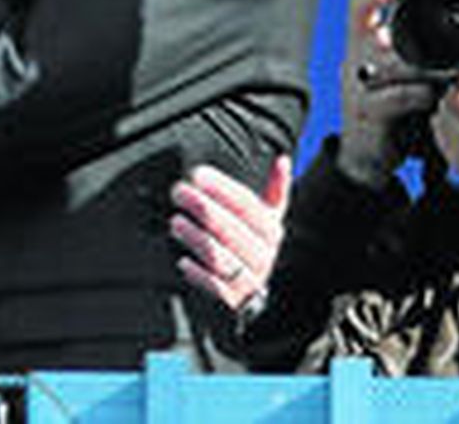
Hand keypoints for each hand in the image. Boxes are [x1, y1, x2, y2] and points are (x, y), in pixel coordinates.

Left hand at [169, 156, 289, 312]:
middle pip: (230, 227)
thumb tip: (283, 159)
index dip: (221, 187)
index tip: (197, 174)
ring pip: (220, 256)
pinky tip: (183, 262)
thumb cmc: (254, 244)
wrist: (255, 293)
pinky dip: (199, 274)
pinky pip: (216, 286)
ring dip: (196, 237)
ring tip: (175, 222)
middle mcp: (264, 254)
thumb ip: (276, 190)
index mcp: (272, 230)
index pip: (247, 204)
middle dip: (202, 207)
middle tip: (178, 192)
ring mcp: (250, 278)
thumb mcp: (267, 219)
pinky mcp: (235, 300)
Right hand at [337, 0, 438, 187]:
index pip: (361, 3)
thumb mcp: (401, 74)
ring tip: (446, 75)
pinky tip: (435, 99)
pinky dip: (420, 95)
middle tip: (441, 46)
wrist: (366, 159)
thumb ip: (419, 53)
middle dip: (413, 39)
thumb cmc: (391, 113)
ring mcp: (358, 85)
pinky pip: (396, 96)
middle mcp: (356, 58)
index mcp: (363, 43)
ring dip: (423, 67)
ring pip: (392, 62)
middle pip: (378, 29)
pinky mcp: (366, 111)